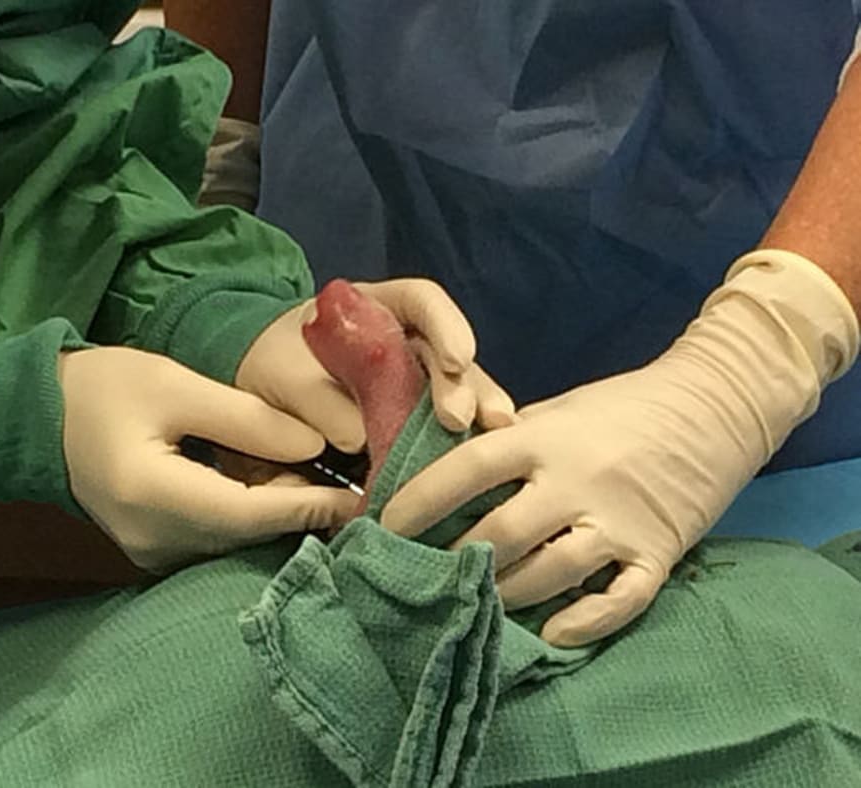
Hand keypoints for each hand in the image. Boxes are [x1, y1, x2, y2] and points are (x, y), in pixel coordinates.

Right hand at [59, 347, 359, 572]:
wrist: (35, 419)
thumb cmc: (102, 388)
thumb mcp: (175, 386)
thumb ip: (247, 419)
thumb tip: (316, 446)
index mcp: (155, 496)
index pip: (252, 513)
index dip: (312, 506)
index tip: (364, 495)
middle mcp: (156, 541)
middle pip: (249, 533)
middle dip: (301, 507)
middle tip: (345, 472)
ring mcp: (152, 554)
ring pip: (237, 540)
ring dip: (277, 511)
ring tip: (314, 472)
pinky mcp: (154, 552)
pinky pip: (217, 540)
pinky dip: (249, 515)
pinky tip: (267, 482)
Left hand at [236, 278, 515, 452]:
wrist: (259, 391)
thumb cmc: (273, 367)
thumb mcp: (284, 376)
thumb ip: (319, 399)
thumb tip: (359, 439)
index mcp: (375, 307)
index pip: (421, 301)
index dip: (445, 326)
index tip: (455, 360)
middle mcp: (406, 338)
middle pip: (447, 352)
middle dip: (462, 384)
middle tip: (462, 419)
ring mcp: (415, 377)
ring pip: (456, 391)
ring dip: (474, 416)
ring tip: (490, 440)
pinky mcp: (413, 417)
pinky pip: (440, 427)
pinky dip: (456, 445)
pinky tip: (475, 467)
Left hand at [382, 251, 857, 646]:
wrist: (715, 404)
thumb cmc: (623, 406)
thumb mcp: (558, 408)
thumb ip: (509, 438)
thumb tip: (448, 465)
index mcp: (545, 438)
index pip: (469, 469)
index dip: (421, 499)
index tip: (383, 524)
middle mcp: (577, 481)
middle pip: (501, 535)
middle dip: (454, 562)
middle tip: (419, 579)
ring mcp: (619, 521)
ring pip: (549, 574)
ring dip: (504, 596)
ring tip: (470, 606)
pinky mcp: (658, 552)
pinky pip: (619, 600)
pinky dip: (584, 622)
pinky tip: (550, 633)